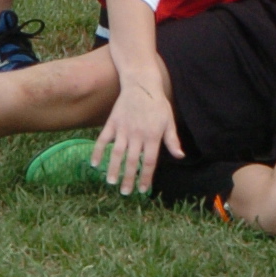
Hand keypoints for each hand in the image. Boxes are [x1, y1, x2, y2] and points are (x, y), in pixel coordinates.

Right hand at [92, 80, 182, 195]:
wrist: (141, 84)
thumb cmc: (157, 104)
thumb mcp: (169, 121)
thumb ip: (172, 140)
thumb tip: (180, 156)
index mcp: (153, 136)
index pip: (149, 162)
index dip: (146, 177)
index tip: (142, 190)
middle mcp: (137, 135)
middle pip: (132, 162)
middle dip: (128, 179)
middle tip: (125, 192)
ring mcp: (123, 129)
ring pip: (117, 154)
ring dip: (113, 169)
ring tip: (111, 182)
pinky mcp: (112, 123)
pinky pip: (103, 140)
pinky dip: (98, 152)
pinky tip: (94, 164)